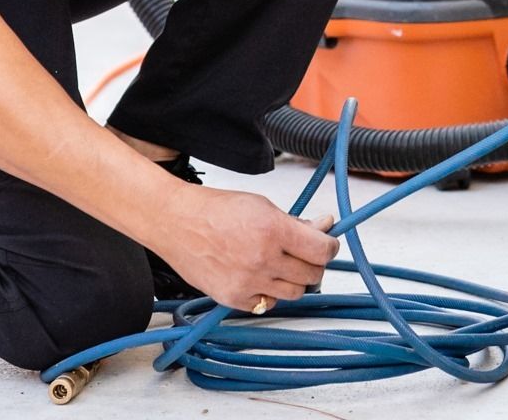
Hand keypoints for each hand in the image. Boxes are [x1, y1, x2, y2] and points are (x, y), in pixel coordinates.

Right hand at [151, 182, 338, 311]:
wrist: (177, 222)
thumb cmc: (216, 209)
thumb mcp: (262, 205)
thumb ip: (295, 222)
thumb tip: (324, 227)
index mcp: (272, 230)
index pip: (322, 250)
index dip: (330, 246)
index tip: (328, 243)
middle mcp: (262, 259)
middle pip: (312, 274)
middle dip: (314, 262)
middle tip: (305, 252)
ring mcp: (248, 282)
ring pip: (295, 292)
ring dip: (295, 279)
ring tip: (281, 263)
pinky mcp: (234, 299)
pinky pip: (269, 303)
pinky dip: (270, 292)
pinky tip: (260, 275)